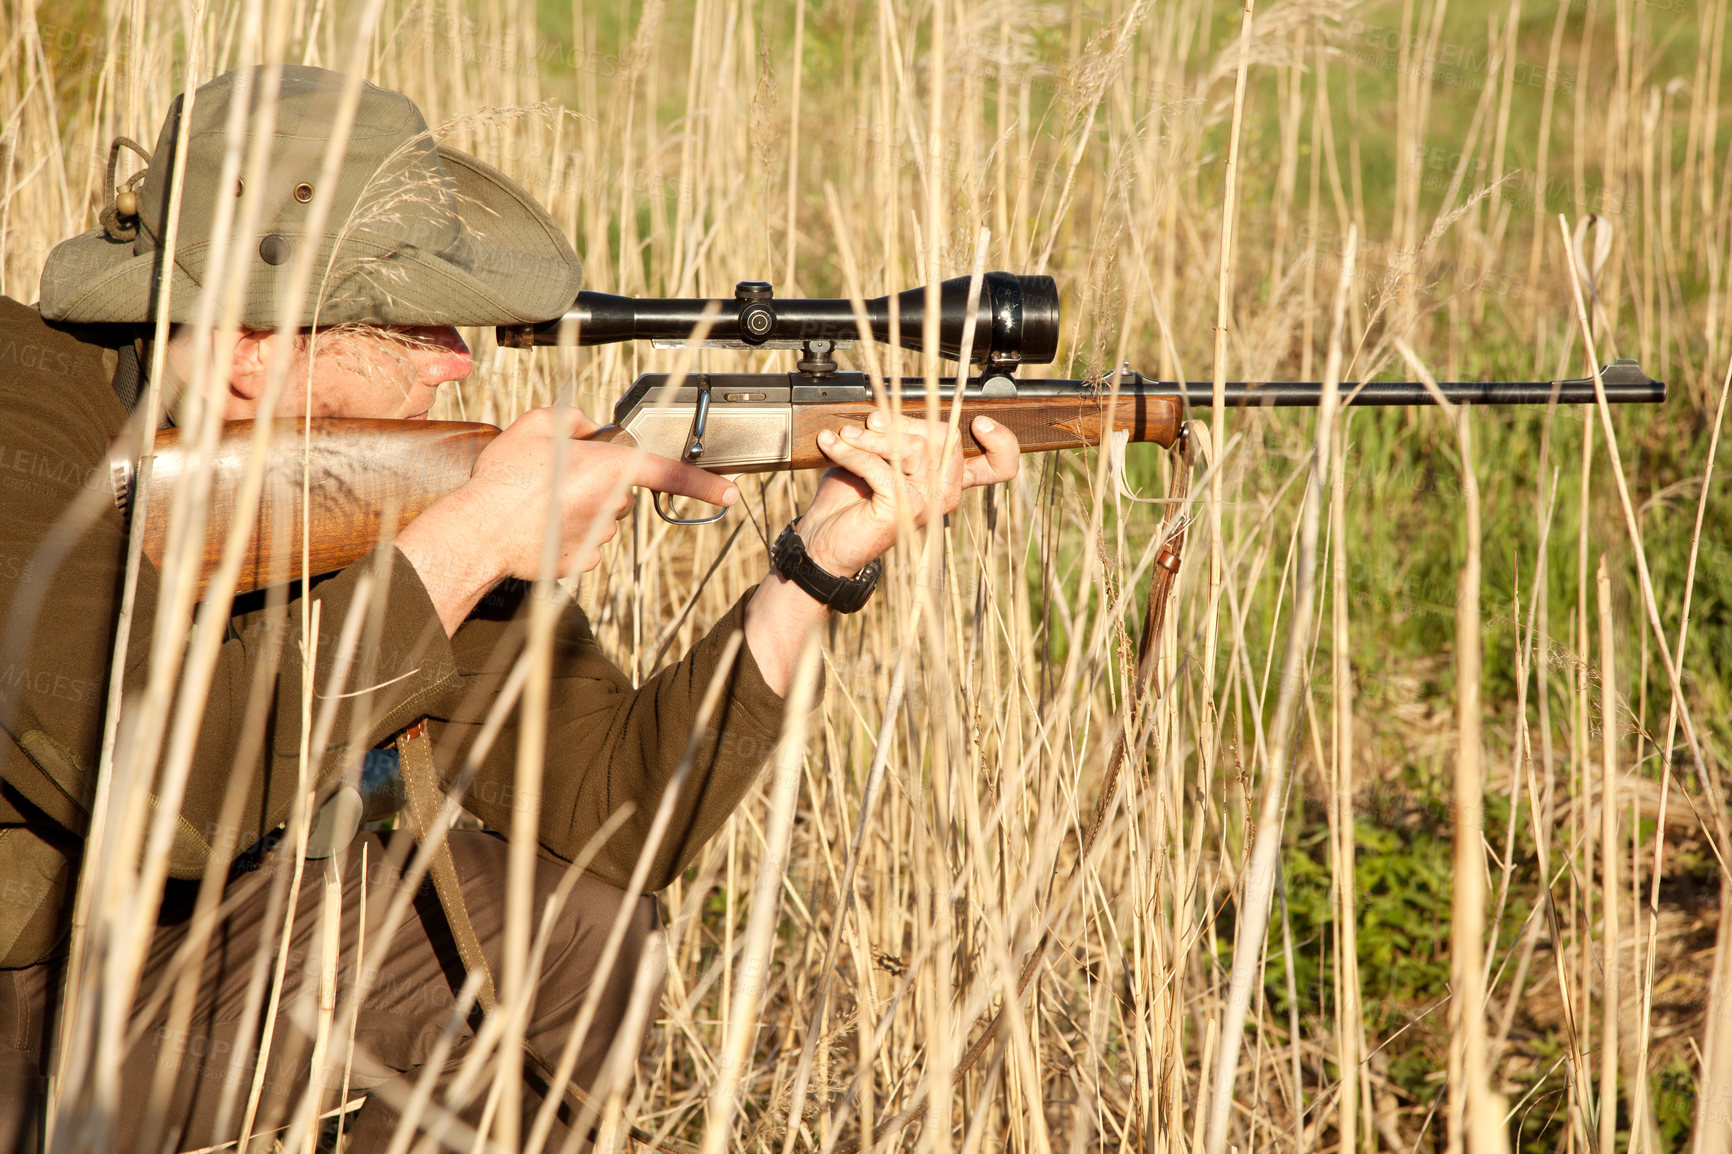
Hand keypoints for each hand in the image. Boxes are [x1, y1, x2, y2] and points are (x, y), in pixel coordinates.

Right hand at [398, 407, 737, 632]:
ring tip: (539, 503)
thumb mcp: (534, 425)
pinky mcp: (580, 563)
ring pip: (601, 519)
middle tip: (557, 478)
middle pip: (620, 492)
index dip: (704, 482)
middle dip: (599, 484)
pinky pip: (584, 546)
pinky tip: (539, 528)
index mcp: (609, 468)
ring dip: (580, 511)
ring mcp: (598, 538)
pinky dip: (566, 537)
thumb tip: (587, 425)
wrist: (480, 531)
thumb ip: (570, 418)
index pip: (670, 473)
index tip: (731, 492)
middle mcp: (611, 505)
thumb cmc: (506, 478)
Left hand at [795, 411, 1021, 576]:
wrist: (824, 539)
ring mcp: (929, 502)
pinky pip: (882, 466)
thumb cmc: (851, 496)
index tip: (981, 423)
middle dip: (904, 420)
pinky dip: (852, 452)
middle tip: (870, 422)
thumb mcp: (880, 456)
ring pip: (913, 447)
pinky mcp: (905, 508)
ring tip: (846, 435)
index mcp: (947, 479)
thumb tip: (890, 409)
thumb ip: (899, 434)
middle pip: (947, 436)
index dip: (1004, 443)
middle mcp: (945, 493)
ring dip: (872, 437)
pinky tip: (833, 447)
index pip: (999, 466)